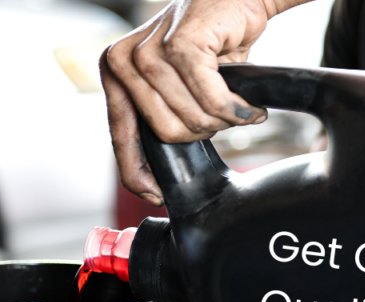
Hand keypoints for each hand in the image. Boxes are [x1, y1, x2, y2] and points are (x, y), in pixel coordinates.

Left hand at [100, 0, 309, 204]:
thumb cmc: (212, 44)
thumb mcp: (176, 85)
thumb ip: (159, 116)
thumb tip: (154, 176)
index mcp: (115, 72)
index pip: (121, 136)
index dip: (137, 172)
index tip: (154, 195)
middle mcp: (122, 60)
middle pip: (167, 134)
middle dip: (204, 132)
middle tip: (226, 115)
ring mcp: (148, 51)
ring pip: (191, 121)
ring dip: (225, 120)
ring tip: (238, 103)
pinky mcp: (180, 45)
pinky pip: (212, 102)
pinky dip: (236, 109)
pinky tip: (250, 106)